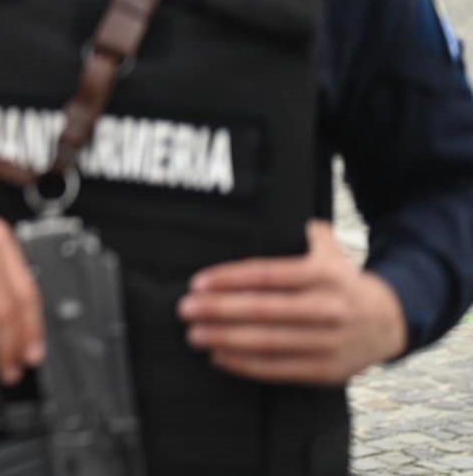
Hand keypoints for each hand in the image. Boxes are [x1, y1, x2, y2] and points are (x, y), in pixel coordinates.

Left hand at [178, 219, 407, 383]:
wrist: (391, 321)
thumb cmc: (344, 283)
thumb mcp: (332, 251)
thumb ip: (308, 232)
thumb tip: (277, 207)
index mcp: (325, 274)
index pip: (268, 275)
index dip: (230, 279)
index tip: (198, 283)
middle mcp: (328, 307)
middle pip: (263, 310)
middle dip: (219, 311)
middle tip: (186, 309)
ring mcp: (329, 342)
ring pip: (269, 342)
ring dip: (226, 339)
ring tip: (195, 334)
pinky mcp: (328, 370)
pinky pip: (280, 369)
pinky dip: (246, 365)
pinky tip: (219, 357)